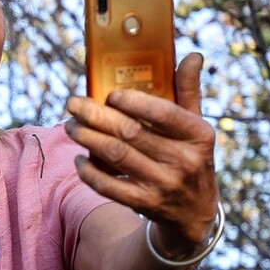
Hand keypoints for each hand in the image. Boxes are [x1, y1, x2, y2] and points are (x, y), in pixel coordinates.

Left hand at [65, 53, 218, 252]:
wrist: (194, 213)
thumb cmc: (189, 157)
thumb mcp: (195, 127)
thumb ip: (189, 91)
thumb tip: (192, 55)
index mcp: (198, 135)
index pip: (164, 113)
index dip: (134, 102)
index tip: (109, 94)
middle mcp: (183, 160)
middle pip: (130, 133)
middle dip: (95, 116)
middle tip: (72, 104)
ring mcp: (163, 184)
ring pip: (116, 156)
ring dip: (87, 138)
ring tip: (70, 126)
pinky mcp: (145, 204)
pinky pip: (109, 186)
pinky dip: (89, 172)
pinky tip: (78, 159)